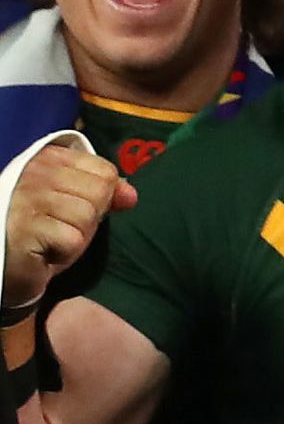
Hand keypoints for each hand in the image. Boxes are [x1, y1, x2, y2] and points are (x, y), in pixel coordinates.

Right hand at [3, 134, 130, 311]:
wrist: (7, 264)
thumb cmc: (41, 233)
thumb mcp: (74, 205)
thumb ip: (102, 193)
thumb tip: (131, 196)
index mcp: (48, 159)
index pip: (105, 171)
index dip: (100, 198)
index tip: (72, 210)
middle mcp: (34, 172)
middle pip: (100, 192)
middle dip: (88, 219)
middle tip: (60, 229)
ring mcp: (27, 197)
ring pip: (88, 215)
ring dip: (76, 236)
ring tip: (51, 240)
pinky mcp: (25, 227)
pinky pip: (73, 238)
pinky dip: (64, 252)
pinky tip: (44, 252)